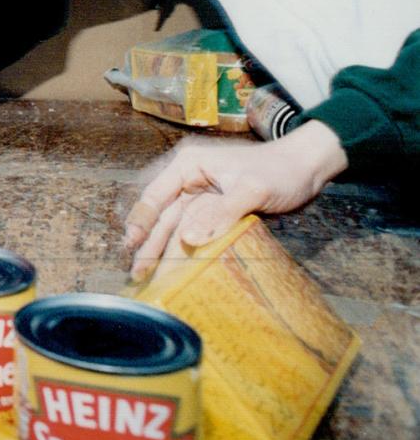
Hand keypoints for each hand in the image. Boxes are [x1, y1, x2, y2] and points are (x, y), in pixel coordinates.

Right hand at [123, 122, 347, 282]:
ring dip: (161, 248)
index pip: (156, 195)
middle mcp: (190, 181)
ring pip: (175, 226)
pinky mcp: (216, 212)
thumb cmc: (280, 170)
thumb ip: (220, 213)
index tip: (132, 243)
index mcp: (190, 166)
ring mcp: (202, 198)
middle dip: (148, 242)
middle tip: (137, 270)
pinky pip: (195, 232)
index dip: (142, 220)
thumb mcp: (251, 190)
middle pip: (162, 215)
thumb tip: (187, 239)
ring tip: (145, 273)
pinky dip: (183, 248)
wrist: (308, 167)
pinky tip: (174, 265)